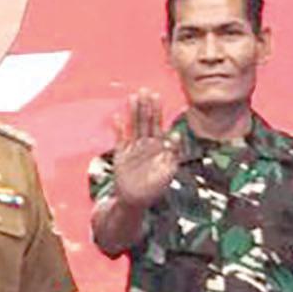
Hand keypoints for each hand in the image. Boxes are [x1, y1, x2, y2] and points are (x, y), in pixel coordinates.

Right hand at [111, 88, 174, 209]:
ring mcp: (133, 148)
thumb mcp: (168, 171)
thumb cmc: (154, 189)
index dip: (157, 111)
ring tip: (133, 97)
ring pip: (133, 126)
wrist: (135, 201)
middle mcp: (146, 144)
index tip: (157, 97)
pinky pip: (120, 139)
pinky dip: (118, 129)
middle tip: (145, 90)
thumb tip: (175, 135)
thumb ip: (172, 154)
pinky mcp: (121, 155)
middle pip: (145, 121)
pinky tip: (117, 118)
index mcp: (158, 147)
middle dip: (145, 106)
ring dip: (133, 112)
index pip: (158, 124)